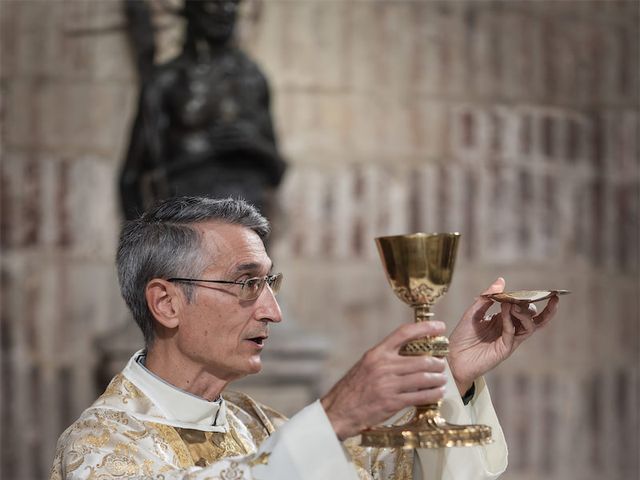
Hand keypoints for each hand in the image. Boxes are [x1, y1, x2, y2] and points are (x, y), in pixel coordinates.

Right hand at [321, 322, 447, 439]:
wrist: (338, 411)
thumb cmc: (352, 389)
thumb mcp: (365, 366)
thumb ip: (385, 358)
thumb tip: (410, 354)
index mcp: (376, 353)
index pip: (403, 333)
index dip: (424, 328)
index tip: (439, 326)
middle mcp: (383, 366)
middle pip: (421, 359)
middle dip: (437, 363)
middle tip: (442, 364)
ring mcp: (388, 384)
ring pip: (424, 378)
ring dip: (438, 379)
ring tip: (442, 380)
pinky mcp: (392, 402)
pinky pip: (420, 396)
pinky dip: (433, 395)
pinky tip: (437, 394)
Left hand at [448, 277, 558, 394]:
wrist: (453, 357)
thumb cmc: (462, 336)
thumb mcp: (473, 312)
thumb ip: (487, 297)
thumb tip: (502, 280)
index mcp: (503, 319)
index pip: (523, 307)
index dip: (527, 298)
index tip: (532, 290)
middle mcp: (509, 328)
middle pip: (533, 317)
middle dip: (535, 306)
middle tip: (532, 296)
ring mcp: (509, 339)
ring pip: (530, 326)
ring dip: (525, 313)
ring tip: (515, 304)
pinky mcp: (505, 349)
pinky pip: (514, 333)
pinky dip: (511, 320)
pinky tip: (506, 310)